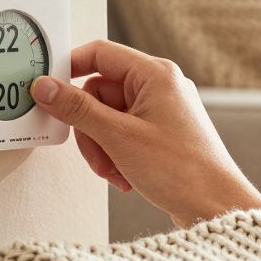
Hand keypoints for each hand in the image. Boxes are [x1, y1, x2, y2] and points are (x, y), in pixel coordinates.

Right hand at [30, 40, 260, 227]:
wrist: (215, 206)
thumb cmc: (181, 170)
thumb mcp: (118, 137)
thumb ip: (77, 109)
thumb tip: (44, 87)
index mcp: (156, 74)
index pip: (100, 53)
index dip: (69, 68)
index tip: (46, 90)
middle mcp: (162, 87)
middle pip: (100, 93)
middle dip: (90, 128)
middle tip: (97, 155)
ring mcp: (163, 111)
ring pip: (108, 118)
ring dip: (103, 148)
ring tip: (115, 172)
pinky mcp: (162, 134)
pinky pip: (123, 134)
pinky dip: (117, 155)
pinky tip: (126, 177)